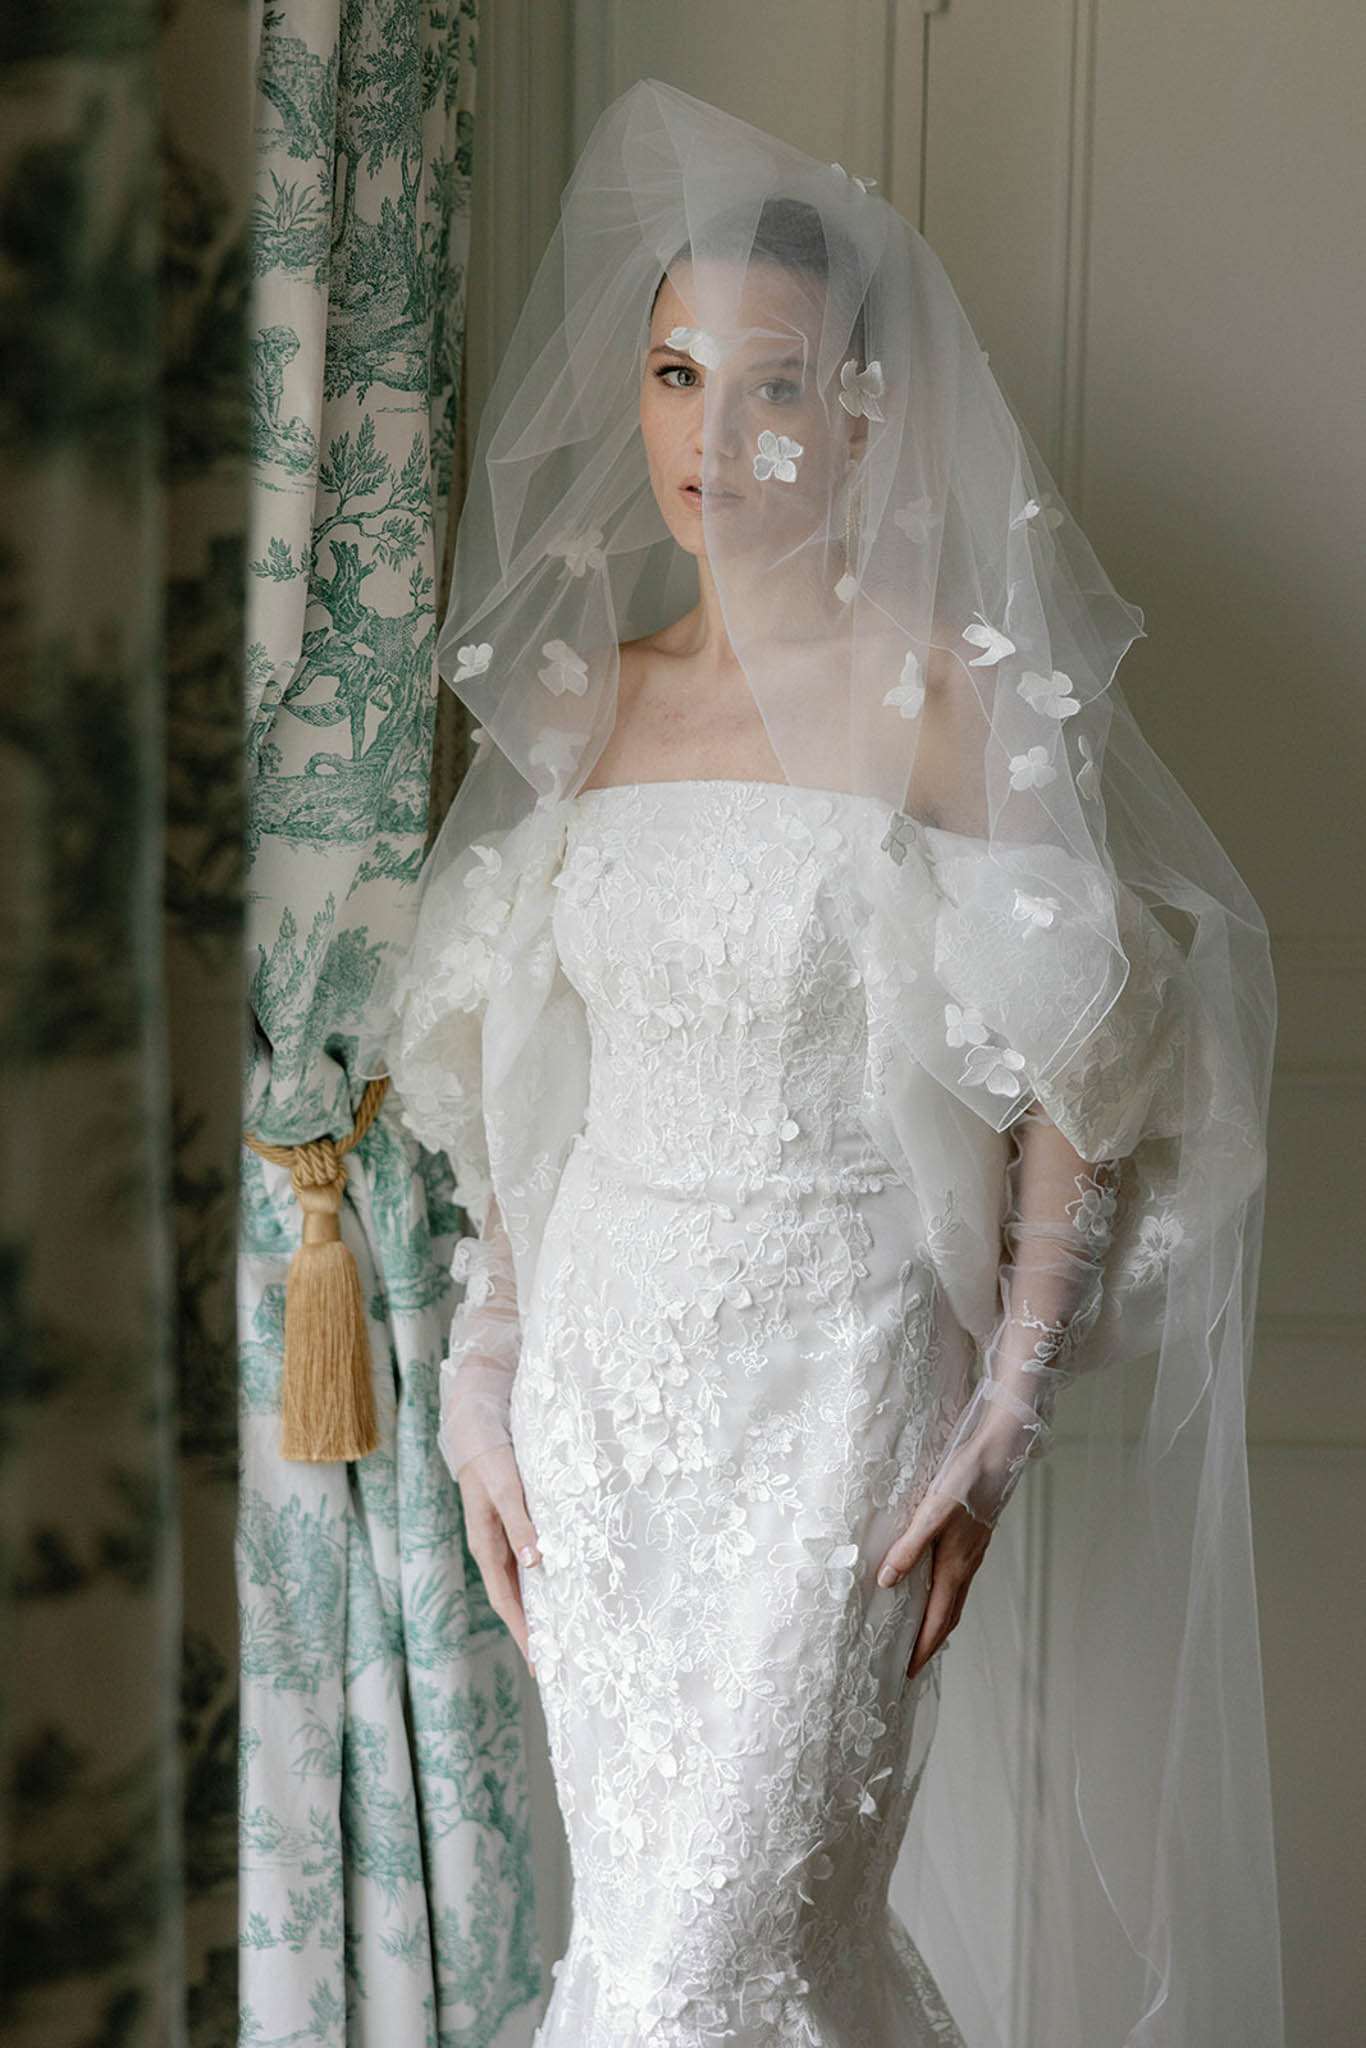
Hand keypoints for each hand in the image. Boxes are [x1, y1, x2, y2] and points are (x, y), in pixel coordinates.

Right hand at [457, 1443, 540, 1671]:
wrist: (477, 1431)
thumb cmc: (491, 1460)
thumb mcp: (506, 1490)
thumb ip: (520, 1525)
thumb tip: (536, 1563)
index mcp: (485, 1547)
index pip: (506, 1601)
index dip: (522, 1630)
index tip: (537, 1659)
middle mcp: (491, 1549)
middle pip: (512, 1600)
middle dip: (529, 1630)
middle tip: (551, 1661)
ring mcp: (499, 1540)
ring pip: (518, 1585)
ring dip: (535, 1610)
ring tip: (555, 1636)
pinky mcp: (508, 1528)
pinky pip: (524, 1565)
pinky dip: (538, 1583)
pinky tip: (553, 1590)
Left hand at [875, 1426, 1016, 1680]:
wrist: (998, 1457)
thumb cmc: (964, 1483)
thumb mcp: (930, 1515)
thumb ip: (908, 1548)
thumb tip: (887, 1581)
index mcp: (954, 1567)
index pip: (937, 1621)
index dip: (923, 1648)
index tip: (909, 1672)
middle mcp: (966, 1567)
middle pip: (948, 1617)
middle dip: (931, 1643)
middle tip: (913, 1663)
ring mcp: (972, 1555)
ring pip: (954, 1599)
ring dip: (939, 1621)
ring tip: (921, 1634)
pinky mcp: (973, 1540)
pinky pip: (958, 1580)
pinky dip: (945, 1596)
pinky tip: (935, 1586)